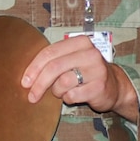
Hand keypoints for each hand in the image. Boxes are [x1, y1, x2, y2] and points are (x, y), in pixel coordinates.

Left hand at [20, 35, 139, 117]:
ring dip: (57, 91)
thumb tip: (27, 76)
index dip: (34, 68)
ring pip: (62, 83)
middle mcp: (90, 53)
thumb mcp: (71, 60)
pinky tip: (74, 96)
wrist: (114, 86)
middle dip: (39, 84)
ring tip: (62, 92)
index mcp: (80, 42)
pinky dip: (68, 98)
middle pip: (54, 68)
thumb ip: (53, 61)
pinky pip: (72, 95)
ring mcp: (96, 70)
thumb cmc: (86, 72)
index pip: (50, 52)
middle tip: (32, 96)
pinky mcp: (99, 87)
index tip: (24, 82)